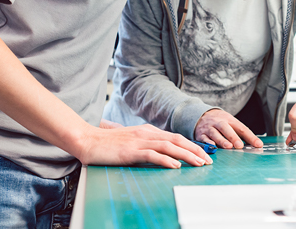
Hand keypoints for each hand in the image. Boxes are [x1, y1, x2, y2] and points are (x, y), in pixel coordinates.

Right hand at [80, 123, 212, 168]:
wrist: (88, 140)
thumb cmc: (108, 144)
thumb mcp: (131, 142)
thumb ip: (146, 145)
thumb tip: (162, 155)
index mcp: (147, 130)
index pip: (175, 137)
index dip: (191, 145)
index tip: (203, 155)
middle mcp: (146, 133)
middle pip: (176, 140)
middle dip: (195, 150)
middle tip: (208, 161)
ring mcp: (139, 141)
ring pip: (169, 146)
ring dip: (186, 155)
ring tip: (198, 164)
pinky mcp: (130, 151)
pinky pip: (152, 154)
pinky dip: (166, 160)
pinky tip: (175, 166)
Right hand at [194, 109, 262, 148]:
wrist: (200, 115)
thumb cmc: (220, 122)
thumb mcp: (230, 122)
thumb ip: (241, 133)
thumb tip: (256, 145)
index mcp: (229, 119)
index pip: (241, 128)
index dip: (250, 136)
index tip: (258, 145)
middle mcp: (218, 122)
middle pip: (225, 128)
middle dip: (232, 136)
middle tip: (239, 145)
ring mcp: (209, 128)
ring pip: (214, 133)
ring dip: (221, 140)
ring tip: (228, 147)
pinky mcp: (200, 134)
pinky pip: (204, 139)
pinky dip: (208, 143)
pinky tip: (212, 147)